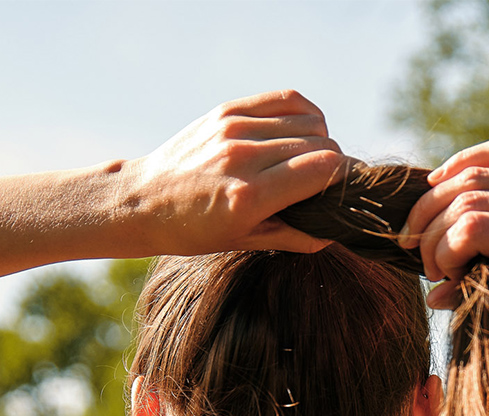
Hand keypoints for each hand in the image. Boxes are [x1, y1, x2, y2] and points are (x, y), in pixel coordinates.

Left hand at [121, 90, 344, 255]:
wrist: (144, 200)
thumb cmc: (195, 230)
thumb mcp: (246, 242)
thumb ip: (295, 236)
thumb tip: (334, 231)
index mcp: (250, 196)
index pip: (323, 169)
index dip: (344, 178)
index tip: (345, 191)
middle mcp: (243, 157)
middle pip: (321, 144)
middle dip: (335, 162)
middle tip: (328, 182)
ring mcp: (235, 128)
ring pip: (309, 120)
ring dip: (321, 139)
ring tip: (311, 159)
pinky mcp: (227, 110)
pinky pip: (287, 100)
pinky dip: (305, 114)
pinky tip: (302, 132)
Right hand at [399, 139, 488, 332]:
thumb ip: (487, 302)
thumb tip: (433, 298)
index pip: (474, 229)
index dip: (444, 251)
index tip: (439, 277)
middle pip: (468, 199)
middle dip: (434, 230)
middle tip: (425, 260)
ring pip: (476, 174)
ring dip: (437, 202)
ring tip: (424, 232)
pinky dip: (463, 162)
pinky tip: (439, 183)